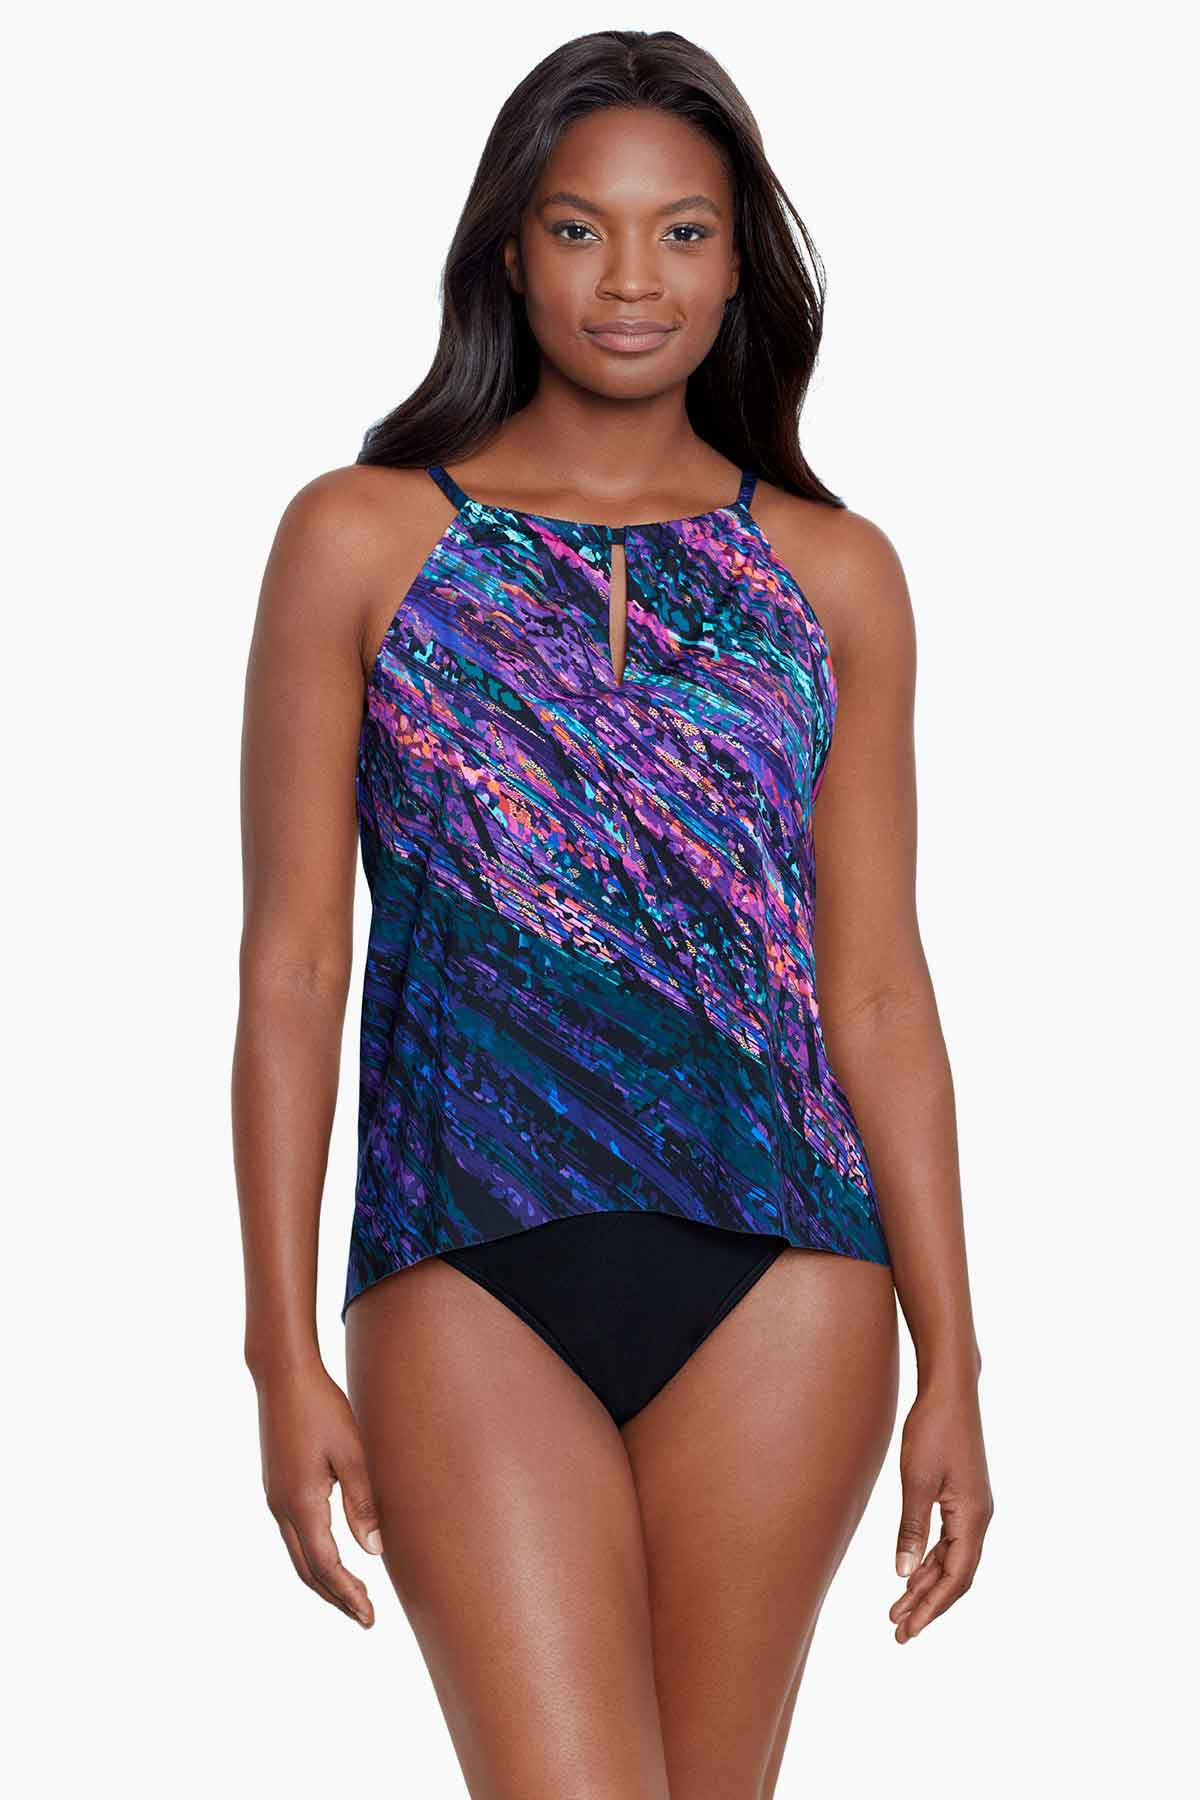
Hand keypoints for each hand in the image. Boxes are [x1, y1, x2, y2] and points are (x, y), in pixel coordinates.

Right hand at [253, 1360, 383, 1627]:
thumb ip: (363, 1501)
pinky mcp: (276, 1487)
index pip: (326, 1565)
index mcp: (301, 1502)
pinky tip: (332, 1556)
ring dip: (324, 1580)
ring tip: (352, 1596)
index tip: (369, 1617)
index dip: (348, 1594)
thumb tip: (375, 1550)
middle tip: (365, 1618)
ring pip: (298, 1556)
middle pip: (307, 1570)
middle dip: (336, 1597)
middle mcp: (282, 1508)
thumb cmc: (322, 1407)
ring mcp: (275, 1498)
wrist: (282, 1376)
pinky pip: (294, 1537)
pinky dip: (314, 1558)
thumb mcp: (352, 1451)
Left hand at [890, 1373, 992, 1642]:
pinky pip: (950, 1541)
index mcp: (973, 1517)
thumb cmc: (932, 1428)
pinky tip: (911, 1573)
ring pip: (953, 1560)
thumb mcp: (916, 1480)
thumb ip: (911, 1528)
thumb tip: (903, 1575)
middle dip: (928, 1605)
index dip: (932, 1608)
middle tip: (898, 1631)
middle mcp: (980, 1517)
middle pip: (956, 1576)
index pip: (957, 1578)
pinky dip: (931, 1561)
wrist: (949, 1389)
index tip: (908, 1630)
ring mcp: (973, 1507)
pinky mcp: (964, 1497)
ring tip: (898, 1609)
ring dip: (927, 1585)